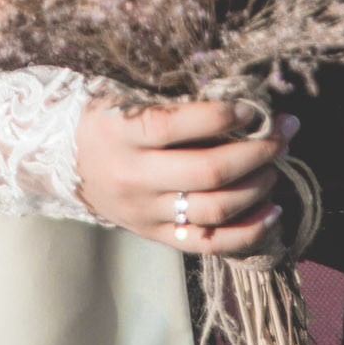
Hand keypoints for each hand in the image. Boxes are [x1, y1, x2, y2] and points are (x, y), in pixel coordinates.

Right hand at [75, 98, 295, 254]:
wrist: (61, 161)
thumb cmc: (104, 120)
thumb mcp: (123, 101)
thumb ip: (170, 105)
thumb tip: (239, 106)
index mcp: (120, 133)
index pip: (176, 125)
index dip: (221, 116)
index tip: (250, 108)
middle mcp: (132, 177)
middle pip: (206, 172)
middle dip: (256, 152)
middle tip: (282, 134)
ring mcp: (145, 213)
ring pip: (214, 210)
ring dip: (257, 187)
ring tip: (275, 167)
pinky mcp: (155, 236)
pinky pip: (210, 243)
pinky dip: (248, 232)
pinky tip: (274, 212)